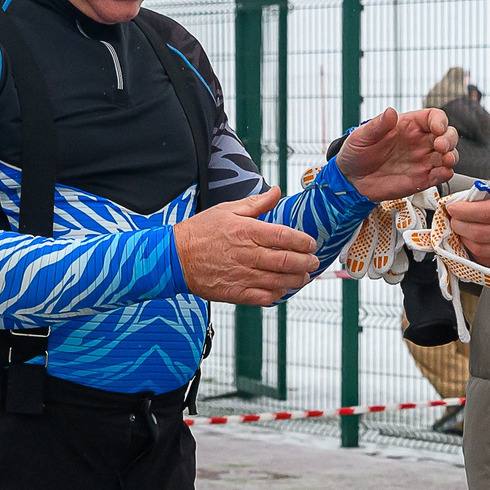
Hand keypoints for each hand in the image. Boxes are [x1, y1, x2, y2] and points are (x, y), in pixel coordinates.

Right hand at [175, 188, 322, 306]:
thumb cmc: (201, 232)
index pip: (284, 236)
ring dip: (296, 279)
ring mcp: (241, 275)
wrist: (175, 257)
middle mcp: (247, 254)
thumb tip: (276, 192)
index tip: (311, 243)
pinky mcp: (235, 292)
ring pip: (279, 280)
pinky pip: (263, 297)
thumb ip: (256, 203)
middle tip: (314, 262)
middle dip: (306, 262)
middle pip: (287, 261)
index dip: (303, 241)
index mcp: (246, 231)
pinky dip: (277, 294)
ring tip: (303, 276)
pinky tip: (282, 289)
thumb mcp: (227, 210)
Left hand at [335, 107, 458, 199]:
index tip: (436, 128)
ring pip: (449, 155)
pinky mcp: (422, 179)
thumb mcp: (362, 136)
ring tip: (445, 159)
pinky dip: (445, 174)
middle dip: (449, 139)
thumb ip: (377, 125)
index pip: (433, 117)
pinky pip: (441, 175)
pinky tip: (440, 173)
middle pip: (448, 135)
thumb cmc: (356, 153)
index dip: (439, 121)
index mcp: (409, 126)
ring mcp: (423, 160)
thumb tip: (390, 112)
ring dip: (452, 156)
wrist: (351, 180)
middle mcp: (420, 141)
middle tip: (441, 146)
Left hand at [442, 180, 489, 272]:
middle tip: (454, 219)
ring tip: (462, 229)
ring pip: (480, 249)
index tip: (452, 208)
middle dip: (460, 225)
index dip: (464, 210)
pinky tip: (473, 241)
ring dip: (464, 239)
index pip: (486, 211)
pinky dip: (475, 250)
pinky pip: (487, 260)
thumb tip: (468, 200)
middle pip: (480, 232)